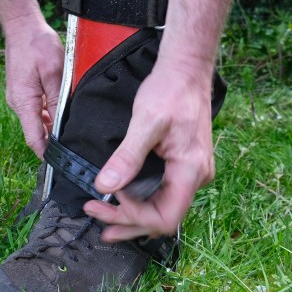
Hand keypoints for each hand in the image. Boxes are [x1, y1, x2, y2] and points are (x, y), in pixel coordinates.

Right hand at [3, 18, 63, 158]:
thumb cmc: (37, 45)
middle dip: (54, 138)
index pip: (34, 138)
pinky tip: (62, 106)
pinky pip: (36, 108)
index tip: (60, 163)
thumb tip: (63, 122)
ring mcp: (19, 97)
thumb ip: (58, 99)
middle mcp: (18, 103)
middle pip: (36, 131)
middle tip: (76, 143)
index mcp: (24, 102)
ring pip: (37, 120)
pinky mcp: (23, 91)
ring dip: (52, 123)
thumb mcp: (55, 73)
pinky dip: (49, 111)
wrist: (22, 26)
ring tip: (72, 123)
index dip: (47, 153)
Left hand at [83, 64, 215, 241]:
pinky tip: (121, 198)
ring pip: (162, 208)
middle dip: (126, 221)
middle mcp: (197, 177)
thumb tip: (104, 186)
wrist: (186, 70)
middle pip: (162, 219)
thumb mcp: (145, 123)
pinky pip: (163, 193)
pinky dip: (141, 200)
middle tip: (94, 213)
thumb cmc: (170, 90)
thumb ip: (127, 157)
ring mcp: (192, 172)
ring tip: (101, 213)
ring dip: (131, 214)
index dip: (134, 216)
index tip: (109, 196)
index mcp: (190, 170)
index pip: (164, 217)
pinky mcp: (184, 165)